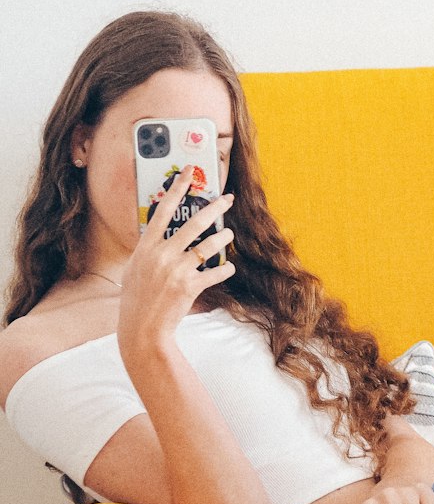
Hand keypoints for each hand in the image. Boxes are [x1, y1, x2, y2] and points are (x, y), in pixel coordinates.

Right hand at [118, 165, 235, 356]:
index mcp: (146, 248)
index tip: (189, 172)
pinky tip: (227, 267)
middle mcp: (162, 255)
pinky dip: (224, 268)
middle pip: (193, 223)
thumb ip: (148, 249)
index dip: (177, 189)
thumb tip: (157, 231)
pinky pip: (215, 271)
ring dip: (224, 238)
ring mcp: (176, 270)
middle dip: (214, 208)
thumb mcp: (135, 269)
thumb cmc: (136, 299)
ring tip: (229, 235)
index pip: (163, 211)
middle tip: (227, 199)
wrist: (142, 330)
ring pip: (209, 245)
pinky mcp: (190, 286)